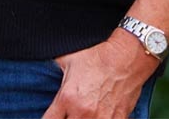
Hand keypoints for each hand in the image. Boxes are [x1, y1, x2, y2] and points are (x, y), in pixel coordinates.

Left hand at [43, 35, 157, 118]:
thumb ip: (53, 71)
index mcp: (67, 98)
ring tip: (83, 115)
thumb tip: (41, 70)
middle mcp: (83, 112)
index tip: (52, 117)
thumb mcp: (67, 60)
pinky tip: (98, 115)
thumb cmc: (98, 56)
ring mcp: (102, 118)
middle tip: (67, 114)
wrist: (127, 57)